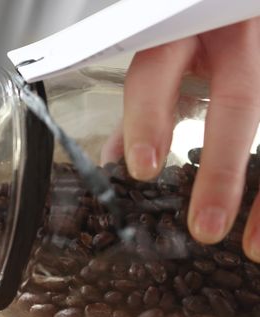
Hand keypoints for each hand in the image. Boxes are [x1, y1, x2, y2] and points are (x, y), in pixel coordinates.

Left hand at [123, 18, 259, 256]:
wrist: (243, 8)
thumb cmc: (206, 28)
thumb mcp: (173, 48)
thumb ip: (150, 101)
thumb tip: (116, 159)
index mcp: (192, 23)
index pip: (158, 70)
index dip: (147, 118)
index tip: (139, 168)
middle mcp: (243, 32)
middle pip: (237, 103)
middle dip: (220, 170)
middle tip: (204, 227)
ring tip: (252, 247)